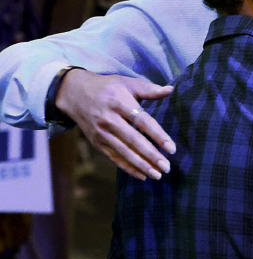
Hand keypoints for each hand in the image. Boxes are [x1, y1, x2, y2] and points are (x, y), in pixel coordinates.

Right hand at [55, 69, 174, 180]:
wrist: (74, 94)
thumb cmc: (108, 87)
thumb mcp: (126, 82)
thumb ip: (149, 89)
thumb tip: (170, 89)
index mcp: (119, 103)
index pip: (142, 122)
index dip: (158, 135)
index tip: (171, 148)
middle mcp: (109, 120)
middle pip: (133, 140)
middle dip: (151, 155)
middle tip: (167, 167)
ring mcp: (101, 133)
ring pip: (124, 152)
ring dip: (141, 165)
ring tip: (158, 175)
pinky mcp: (96, 143)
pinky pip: (114, 157)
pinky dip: (128, 168)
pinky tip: (142, 176)